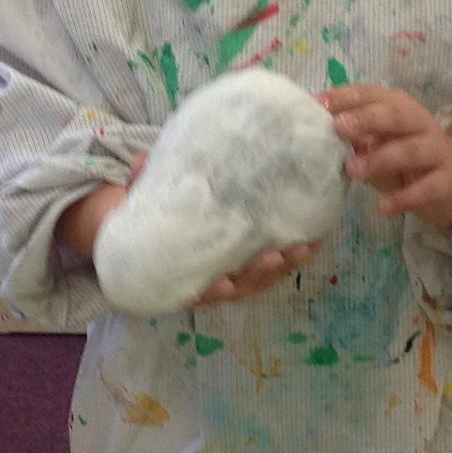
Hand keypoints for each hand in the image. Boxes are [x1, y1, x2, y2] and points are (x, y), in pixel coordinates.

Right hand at [61, 155, 318, 307]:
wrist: (151, 230)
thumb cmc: (146, 221)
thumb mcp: (137, 204)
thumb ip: (140, 187)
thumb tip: (139, 161)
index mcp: (182, 275)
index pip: (200, 291)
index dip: (213, 291)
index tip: (223, 285)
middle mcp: (211, 280)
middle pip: (241, 287)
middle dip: (260, 275)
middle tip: (274, 258)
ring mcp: (233, 271)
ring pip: (263, 278)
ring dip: (285, 265)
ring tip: (304, 247)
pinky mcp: (251, 258)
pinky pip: (274, 262)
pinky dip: (292, 254)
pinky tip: (314, 239)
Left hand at [323, 86, 451, 233]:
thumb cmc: (407, 160)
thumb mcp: (379, 145)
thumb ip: (355, 140)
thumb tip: (318, 136)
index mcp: (399, 107)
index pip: (371, 95)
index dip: (345, 97)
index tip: (317, 103)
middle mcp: (421, 123)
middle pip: (396, 114)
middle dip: (367, 118)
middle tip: (339, 127)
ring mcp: (437, 150)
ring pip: (412, 149)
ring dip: (381, 159)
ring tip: (353, 171)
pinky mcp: (448, 180)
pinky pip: (427, 188)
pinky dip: (404, 198)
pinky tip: (383, 208)